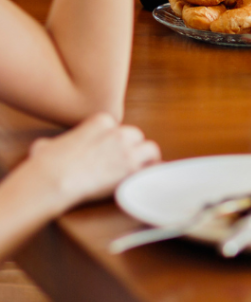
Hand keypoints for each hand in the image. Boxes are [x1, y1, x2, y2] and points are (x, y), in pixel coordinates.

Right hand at [27, 112, 160, 209]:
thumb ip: (55, 144)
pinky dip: (152, 174)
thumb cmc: (45, 164)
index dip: (113, 141)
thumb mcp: (47, 145)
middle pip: (135, 137)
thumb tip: (45, 148)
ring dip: (147, 159)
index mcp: (100, 122)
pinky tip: (148, 180)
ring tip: (140, 171)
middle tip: (124, 162)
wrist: (52, 180)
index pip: (116, 127)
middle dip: (132, 148)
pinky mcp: (132, 169)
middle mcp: (117, 132)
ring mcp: (127, 150)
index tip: (108, 152)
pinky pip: (153, 168)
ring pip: (150, 149)